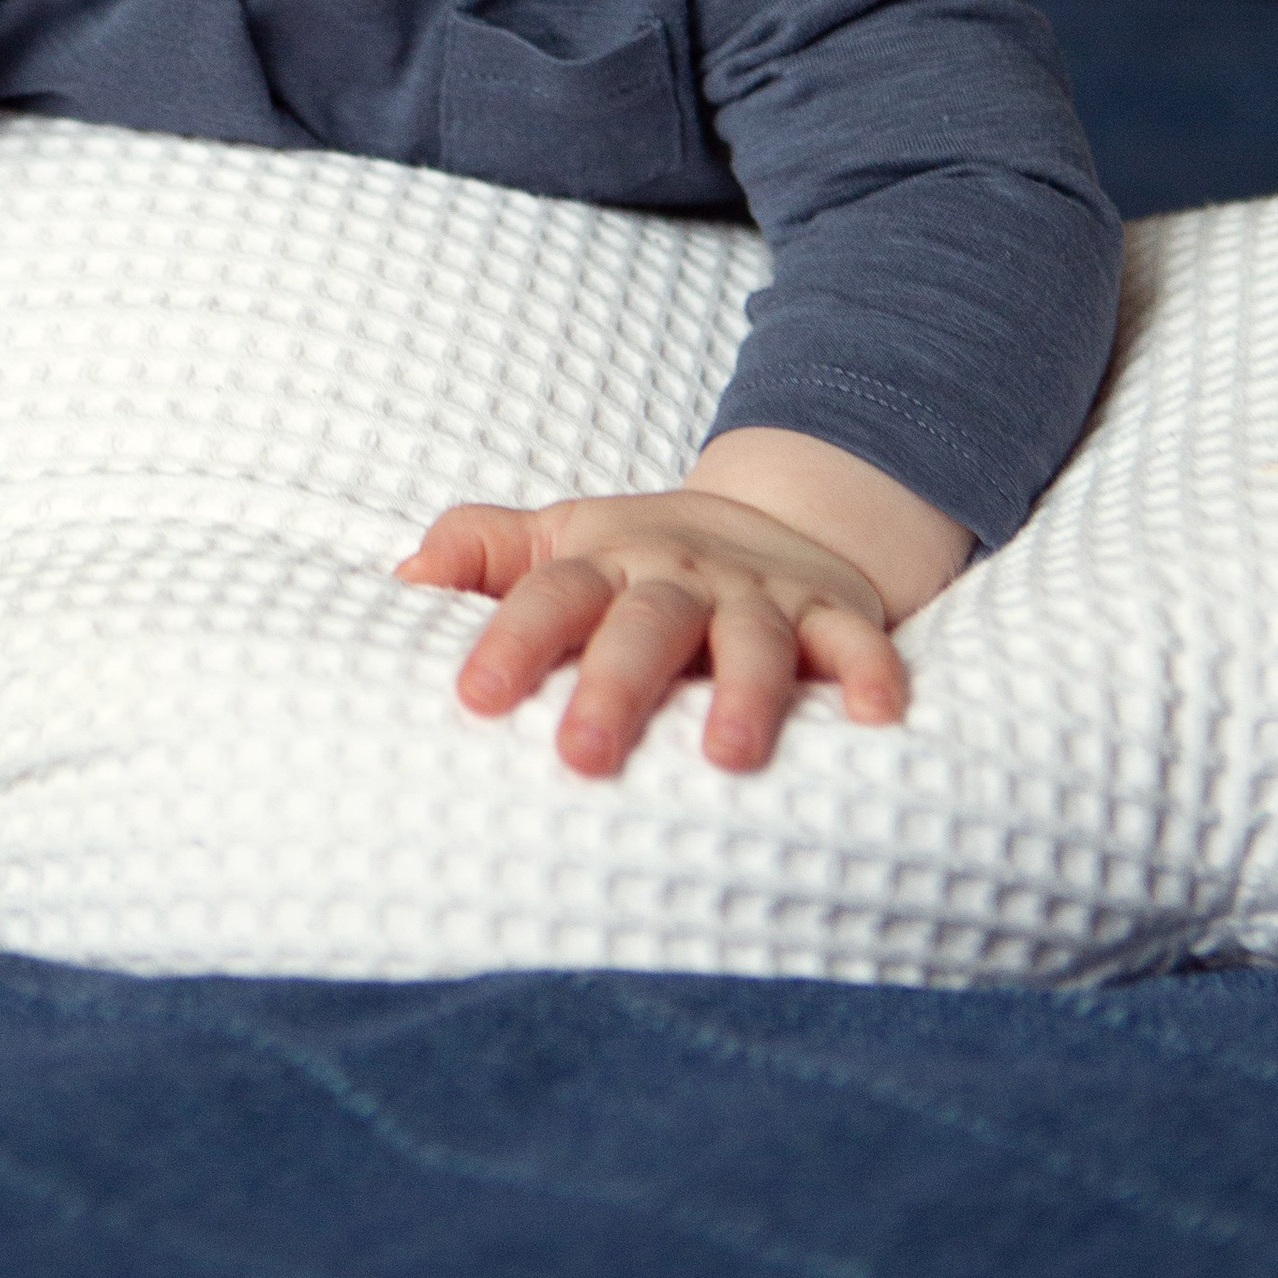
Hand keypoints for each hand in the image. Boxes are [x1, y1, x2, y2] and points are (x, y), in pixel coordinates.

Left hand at [398, 485, 906, 778]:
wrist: (770, 519)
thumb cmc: (636, 560)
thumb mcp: (554, 542)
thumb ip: (479, 551)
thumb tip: (397, 580)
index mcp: (603, 564)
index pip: (550, 596)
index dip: (511, 640)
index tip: (473, 698)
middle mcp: (680, 577)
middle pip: (644, 623)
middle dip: (615, 686)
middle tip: (580, 756)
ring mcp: (759, 596)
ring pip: (753, 638)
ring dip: (744, 692)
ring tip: (728, 758)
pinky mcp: (831, 616)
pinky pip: (858, 644)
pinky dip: (874, 676)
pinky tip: (880, 721)